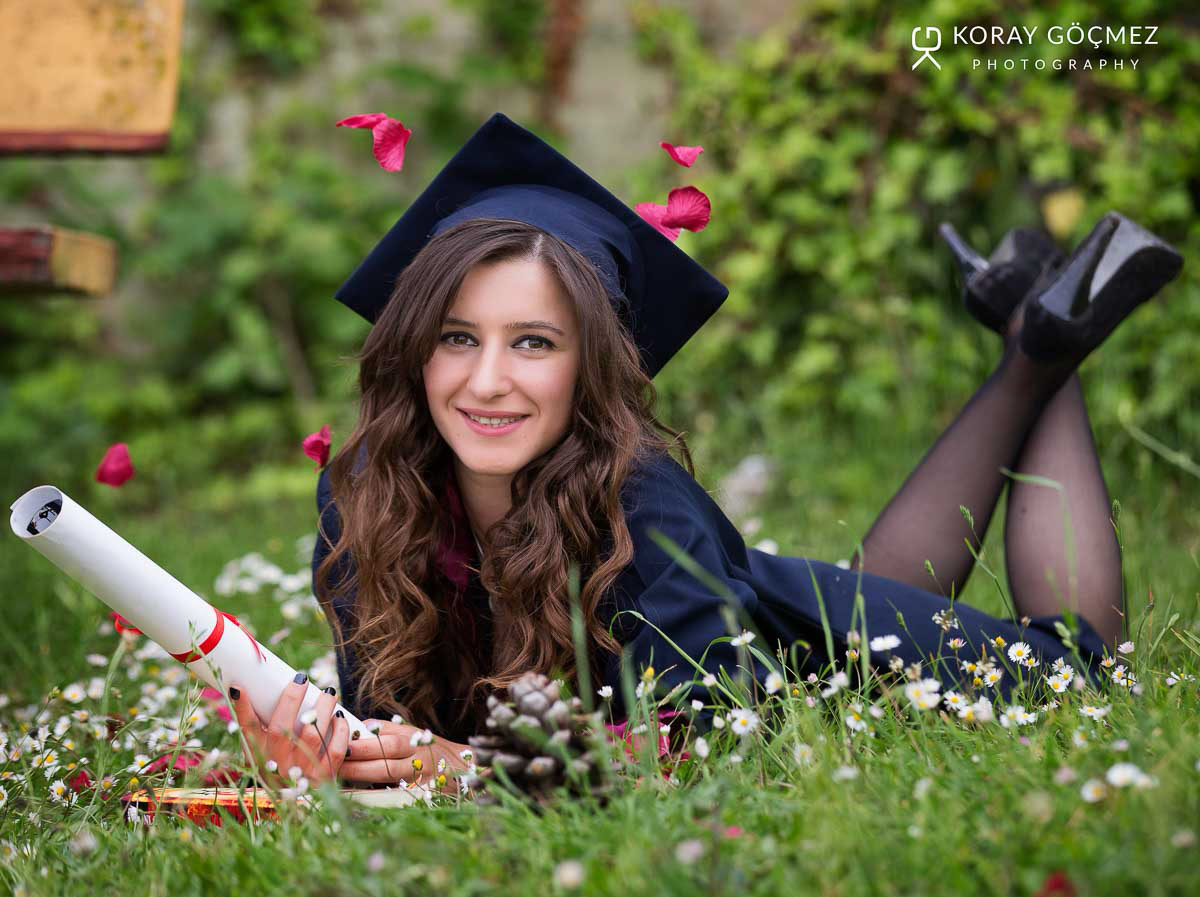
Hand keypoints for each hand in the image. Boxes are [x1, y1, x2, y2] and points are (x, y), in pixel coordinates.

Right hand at [229, 674, 349, 787]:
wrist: (298, 805)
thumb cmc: (276, 769)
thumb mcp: (259, 751)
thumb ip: (250, 723)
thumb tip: (238, 688)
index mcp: (259, 759)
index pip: (249, 731)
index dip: (243, 709)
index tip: (242, 685)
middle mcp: (278, 768)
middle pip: (282, 730)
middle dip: (292, 700)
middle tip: (302, 678)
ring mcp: (302, 775)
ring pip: (312, 736)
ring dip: (322, 709)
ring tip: (328, 693)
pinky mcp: (326, 778)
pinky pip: (335, 751)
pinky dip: (340, 731)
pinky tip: (339, 717)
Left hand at [342, 720, 470, 792]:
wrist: (462, 770)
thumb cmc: (429, 748)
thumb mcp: (412, 732)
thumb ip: (386, 729)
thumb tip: (357, 728)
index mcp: (415, 741)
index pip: (388, 741)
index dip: (364, 745)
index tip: (341, 746)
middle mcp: (419, 761)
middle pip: (386, 763)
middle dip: (357, 764)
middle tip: (332, 764)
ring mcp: (420, 782)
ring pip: (388, 782)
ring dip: (360, 782)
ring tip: (337, 781)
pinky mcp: (419, 799)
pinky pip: (392, 799)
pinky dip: (371, 799)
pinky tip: (352, 799)